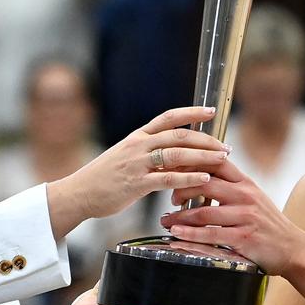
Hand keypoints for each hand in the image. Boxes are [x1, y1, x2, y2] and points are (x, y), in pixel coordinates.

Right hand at [47, 106, 228, 239]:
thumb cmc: (104, 178)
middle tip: (225, 146)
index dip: (192, 112)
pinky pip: (168, 178)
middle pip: (178, 136)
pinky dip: (189, 178)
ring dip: (203, 156)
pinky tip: (205, 179)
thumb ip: (148, 152)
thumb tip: (174, 152)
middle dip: (206, 139)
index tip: (212, 111)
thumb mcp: (126, 156)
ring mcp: (137, 163)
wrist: (79, 193)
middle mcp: (138, 145)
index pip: (169, 117)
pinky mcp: (136, 184)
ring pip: (176, 155)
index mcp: (138, 136)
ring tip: (222, 159)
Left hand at [159, 158, 304, 274]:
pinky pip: (210, 234)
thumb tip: (200, 175)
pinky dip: (190, 234)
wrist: (293, 248)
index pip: (216, 161)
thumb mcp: (253, 197)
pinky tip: (177, 234)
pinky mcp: (243, 238)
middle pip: (205, 182)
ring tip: (165, 220)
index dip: (192, 161)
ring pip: (203, 212)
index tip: (174, 167)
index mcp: (246, 183)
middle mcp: (246, 196)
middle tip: (170, 198)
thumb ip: (231, 186)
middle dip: (181, 188)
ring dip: (179, 217)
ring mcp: (245, 217)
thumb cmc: (268, 224)